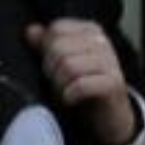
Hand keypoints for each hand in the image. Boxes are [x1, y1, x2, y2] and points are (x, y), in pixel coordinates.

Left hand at [25, 20, 137, 144]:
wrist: (106, 115)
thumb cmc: (80, 85)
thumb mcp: (60, 62)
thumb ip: (45, 44)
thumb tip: (30, 30)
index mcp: (89, 31)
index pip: (56, 29)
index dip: (45, 49)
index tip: (52, 65)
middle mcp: (102, 42)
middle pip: (58, 47)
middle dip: (50, 69)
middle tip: (57, 81)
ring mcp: (111, 62)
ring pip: (68, 65)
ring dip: (59, 84)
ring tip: (64, 90)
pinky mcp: (113, 83)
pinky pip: (80, 85)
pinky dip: (69, 95)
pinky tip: (71, 99)